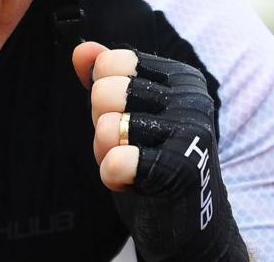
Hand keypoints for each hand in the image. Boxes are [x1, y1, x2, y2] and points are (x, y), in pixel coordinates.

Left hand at [72, 42, 248, 261]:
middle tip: (126, 146)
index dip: (102, 94)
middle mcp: (191, 98)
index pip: (111, 62)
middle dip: (101, 124)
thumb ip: (104, 77)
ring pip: (107, 127)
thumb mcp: (125, 113)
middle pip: (105, 92)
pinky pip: (117, 162)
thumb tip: (81, 49)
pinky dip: (113, 176)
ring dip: (106, 153)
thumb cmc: (153, 162)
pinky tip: (134, 183)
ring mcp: (192, 132)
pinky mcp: (184, 169)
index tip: (126, 117)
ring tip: (132, 166)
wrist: (187, 224)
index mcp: (180, 77)